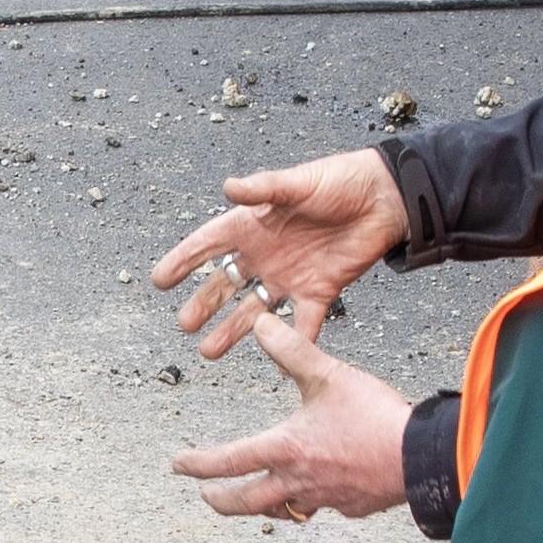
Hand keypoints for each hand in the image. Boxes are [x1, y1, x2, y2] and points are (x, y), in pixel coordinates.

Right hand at [154, 150, 408, 360]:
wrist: (384, 199)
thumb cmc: (339, 180)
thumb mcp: (297, 183)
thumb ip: (263, 189)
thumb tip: (229, 187)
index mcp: (253, 224)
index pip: (208, 245)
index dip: (183, 261)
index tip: (158, 281)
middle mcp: (265, 253)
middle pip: (225, 284)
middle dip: (204, 304)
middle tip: (184, 325)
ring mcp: (290, 276)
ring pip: (254, 310)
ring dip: (233, 331)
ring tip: (209, 352)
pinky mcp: (319, 292)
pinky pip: (301, 324)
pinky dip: (290, 344)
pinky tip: (275, 362)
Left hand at [169, 319, 416, 523]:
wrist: (421, 457)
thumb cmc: (375, 417)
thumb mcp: (329, 375)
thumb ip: (291, 350)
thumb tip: (260, 324)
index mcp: (285, 449)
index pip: (228, 462)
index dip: (198, 464)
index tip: (178, 466)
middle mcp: (297, 481)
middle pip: (246, 501)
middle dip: (221, 500)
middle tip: (207, 496)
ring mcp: (325, 499)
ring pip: (283, 510)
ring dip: (264, 505)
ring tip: (258, 498)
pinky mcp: (352, 506)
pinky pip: (322, 507)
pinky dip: (311, 501)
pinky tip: (318, 490)